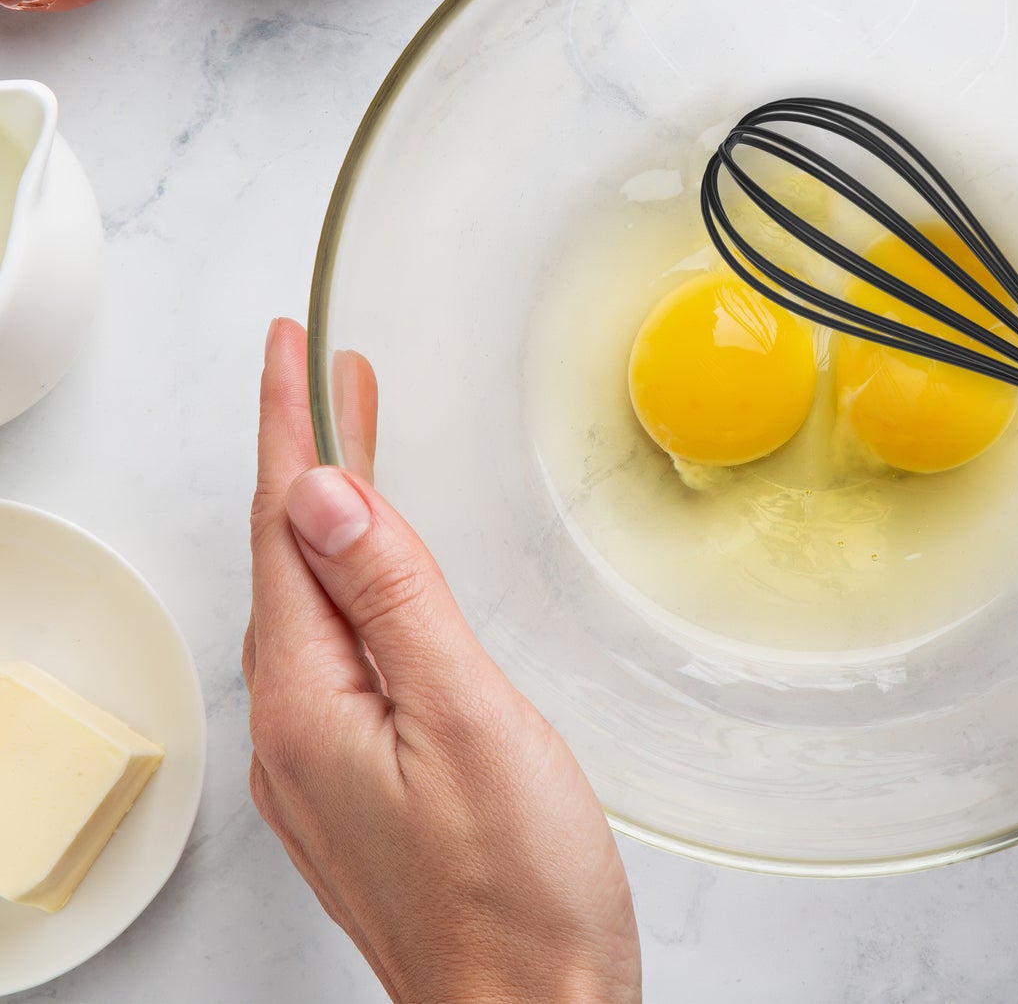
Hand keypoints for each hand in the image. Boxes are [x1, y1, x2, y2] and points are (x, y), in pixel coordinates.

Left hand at [242, 319, 640, 1003]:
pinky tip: (377, 571)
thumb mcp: (465, 717)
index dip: (285, 426)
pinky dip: (353, 579)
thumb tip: (321, 499)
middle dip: (305, 453)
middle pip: (289, 556)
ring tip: (354, 444)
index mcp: (311, 700)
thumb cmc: (515, 886)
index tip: (287, 349)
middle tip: (328, 375)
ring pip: (313, 599)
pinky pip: (336, 646)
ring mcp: (323, 757)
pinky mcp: (358, 776)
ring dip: (331, 513)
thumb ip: (394, 601)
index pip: (283, 525)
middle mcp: (296, 726)